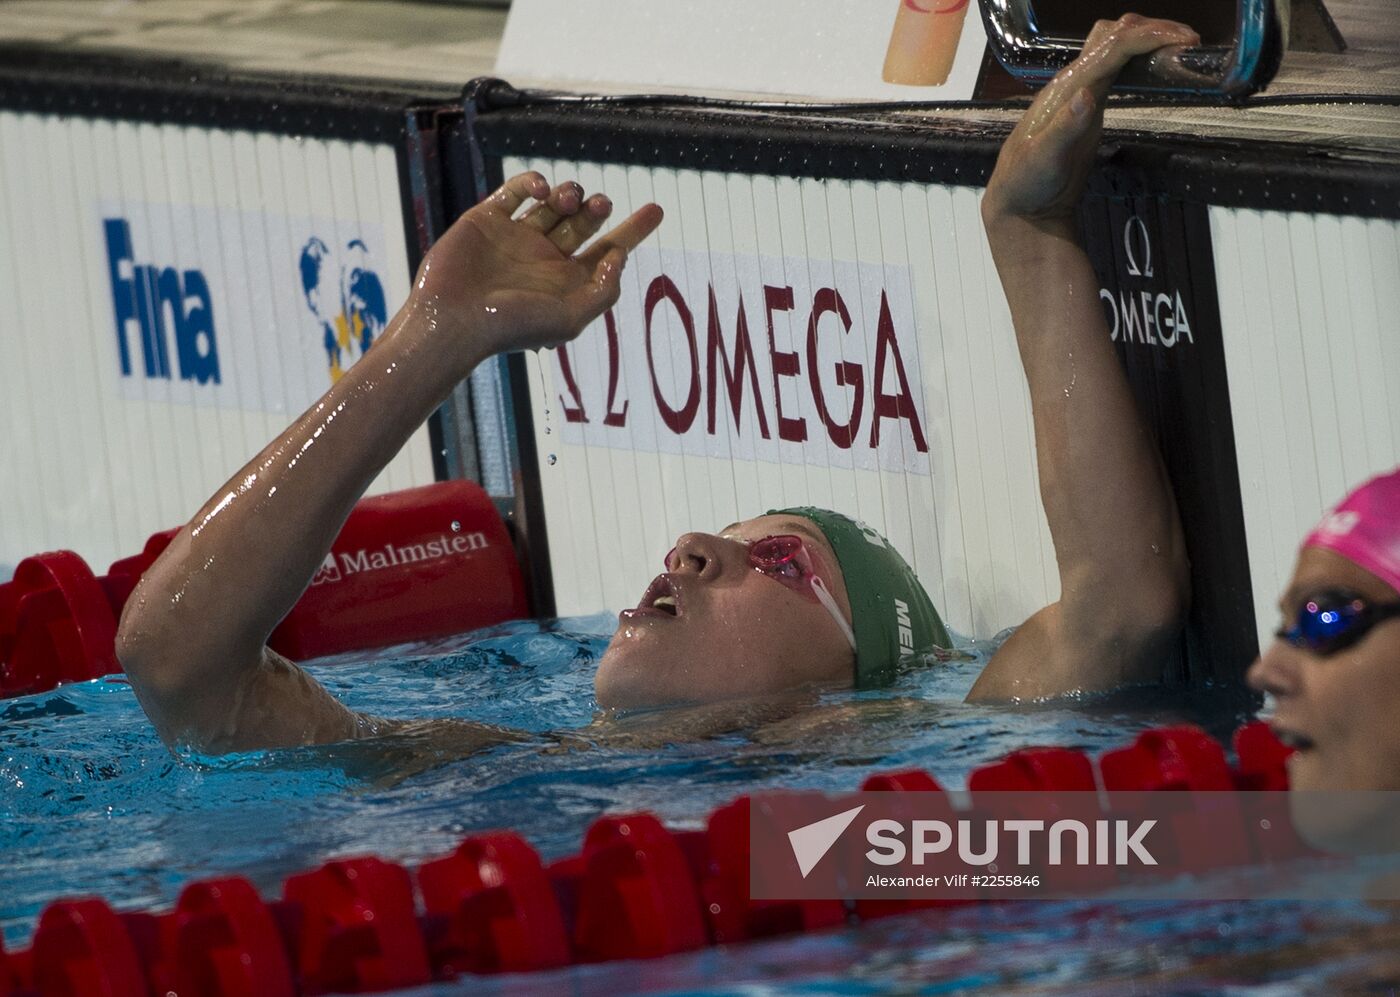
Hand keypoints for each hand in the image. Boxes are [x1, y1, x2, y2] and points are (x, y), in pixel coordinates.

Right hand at [411, 172, 662, 365]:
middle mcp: (543, 258)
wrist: (454, 320)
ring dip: (569, 195)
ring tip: (569, 201)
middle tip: (601, 205)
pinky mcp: (487, 220)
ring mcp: (515, 237)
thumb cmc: (512, 326)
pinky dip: (533, 183)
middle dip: (597, 209)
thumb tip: (619, 256)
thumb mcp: (571, 318)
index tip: (657, 209)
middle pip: (583, 222)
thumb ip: (603, 290)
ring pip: (553, 203)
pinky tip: (543, 190)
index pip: (607, 251)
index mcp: (566, 282)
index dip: (633, 231)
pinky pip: (516, 191)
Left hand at [982, 15, 1198, 223]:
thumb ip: (1063, 129)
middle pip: (1114, 35)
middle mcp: (1074, 82)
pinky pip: (1116, 67)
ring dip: (1146, 38)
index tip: (1184, 40)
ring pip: (1114, 46)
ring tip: (1181, 48)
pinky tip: (1158, 65)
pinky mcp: (1090, 105)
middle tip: (1189, 43)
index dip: (1148, 37)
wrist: (1019, 200)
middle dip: (1152, 29)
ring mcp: (1082, 91)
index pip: (1111, 48)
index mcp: (1065, 89)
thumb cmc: (1026, 182)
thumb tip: (1087, 96)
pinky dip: (1139, 57)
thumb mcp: (1042, 160)